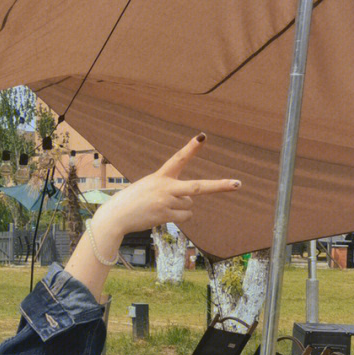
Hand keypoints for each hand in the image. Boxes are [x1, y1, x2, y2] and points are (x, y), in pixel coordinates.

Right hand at [97, 134, 240, 239]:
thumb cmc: (132, 201)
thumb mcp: (149, 188)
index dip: (191, 148)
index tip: (202, 137)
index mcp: (160, 176)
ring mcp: (166, 202)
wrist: (115, 216)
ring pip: (189, 205)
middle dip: (219, 186)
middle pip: (198, 187)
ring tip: (160, 207)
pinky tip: (162, 215)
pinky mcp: (165, 215)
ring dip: (180, 208)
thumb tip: (191, 202)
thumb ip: (170, 190)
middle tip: (238, 184)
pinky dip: (178, 217)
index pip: (178, 159)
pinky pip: (184, 216)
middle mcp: (165, 187)